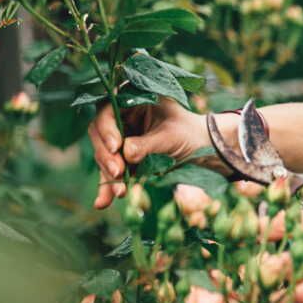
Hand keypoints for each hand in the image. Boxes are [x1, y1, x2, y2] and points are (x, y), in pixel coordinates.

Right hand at [87, 98, 220, 208]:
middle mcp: (121, 117)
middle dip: (107, 156)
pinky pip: (111, 171)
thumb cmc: (188, 133)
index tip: (116, 147)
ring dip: (108, 175)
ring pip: (105, 156)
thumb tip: (126, 153)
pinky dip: (108, 187)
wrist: (201, 148)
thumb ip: (148, 143)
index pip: (107, 111)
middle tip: (118, 173)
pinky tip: (103, 203)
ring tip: (119, 193)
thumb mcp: (170, 136)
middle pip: (101, 136)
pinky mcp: (122, 158)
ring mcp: (120, 138)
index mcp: (131, 100)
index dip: (107, 130)